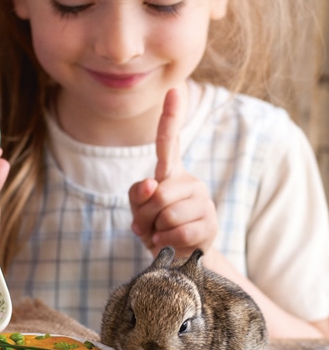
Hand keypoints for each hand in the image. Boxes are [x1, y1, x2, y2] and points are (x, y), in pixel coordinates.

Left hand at [129, 88, 217, 257]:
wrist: (177, 259)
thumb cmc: (155, 229)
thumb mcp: (138, 212)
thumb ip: (137, 196)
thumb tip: (152, 185)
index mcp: (171, 173)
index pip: (169, 142)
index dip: (170, 116)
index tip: (173, 90)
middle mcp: (190, 182)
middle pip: (158, 193)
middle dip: (145, 215)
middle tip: (147, 227)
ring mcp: (203, 201)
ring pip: (167, 213)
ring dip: (155, 230)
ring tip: (160, 235)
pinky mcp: (211, 223)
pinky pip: (179, 231)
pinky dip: (166, 241)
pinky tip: (168, 243)